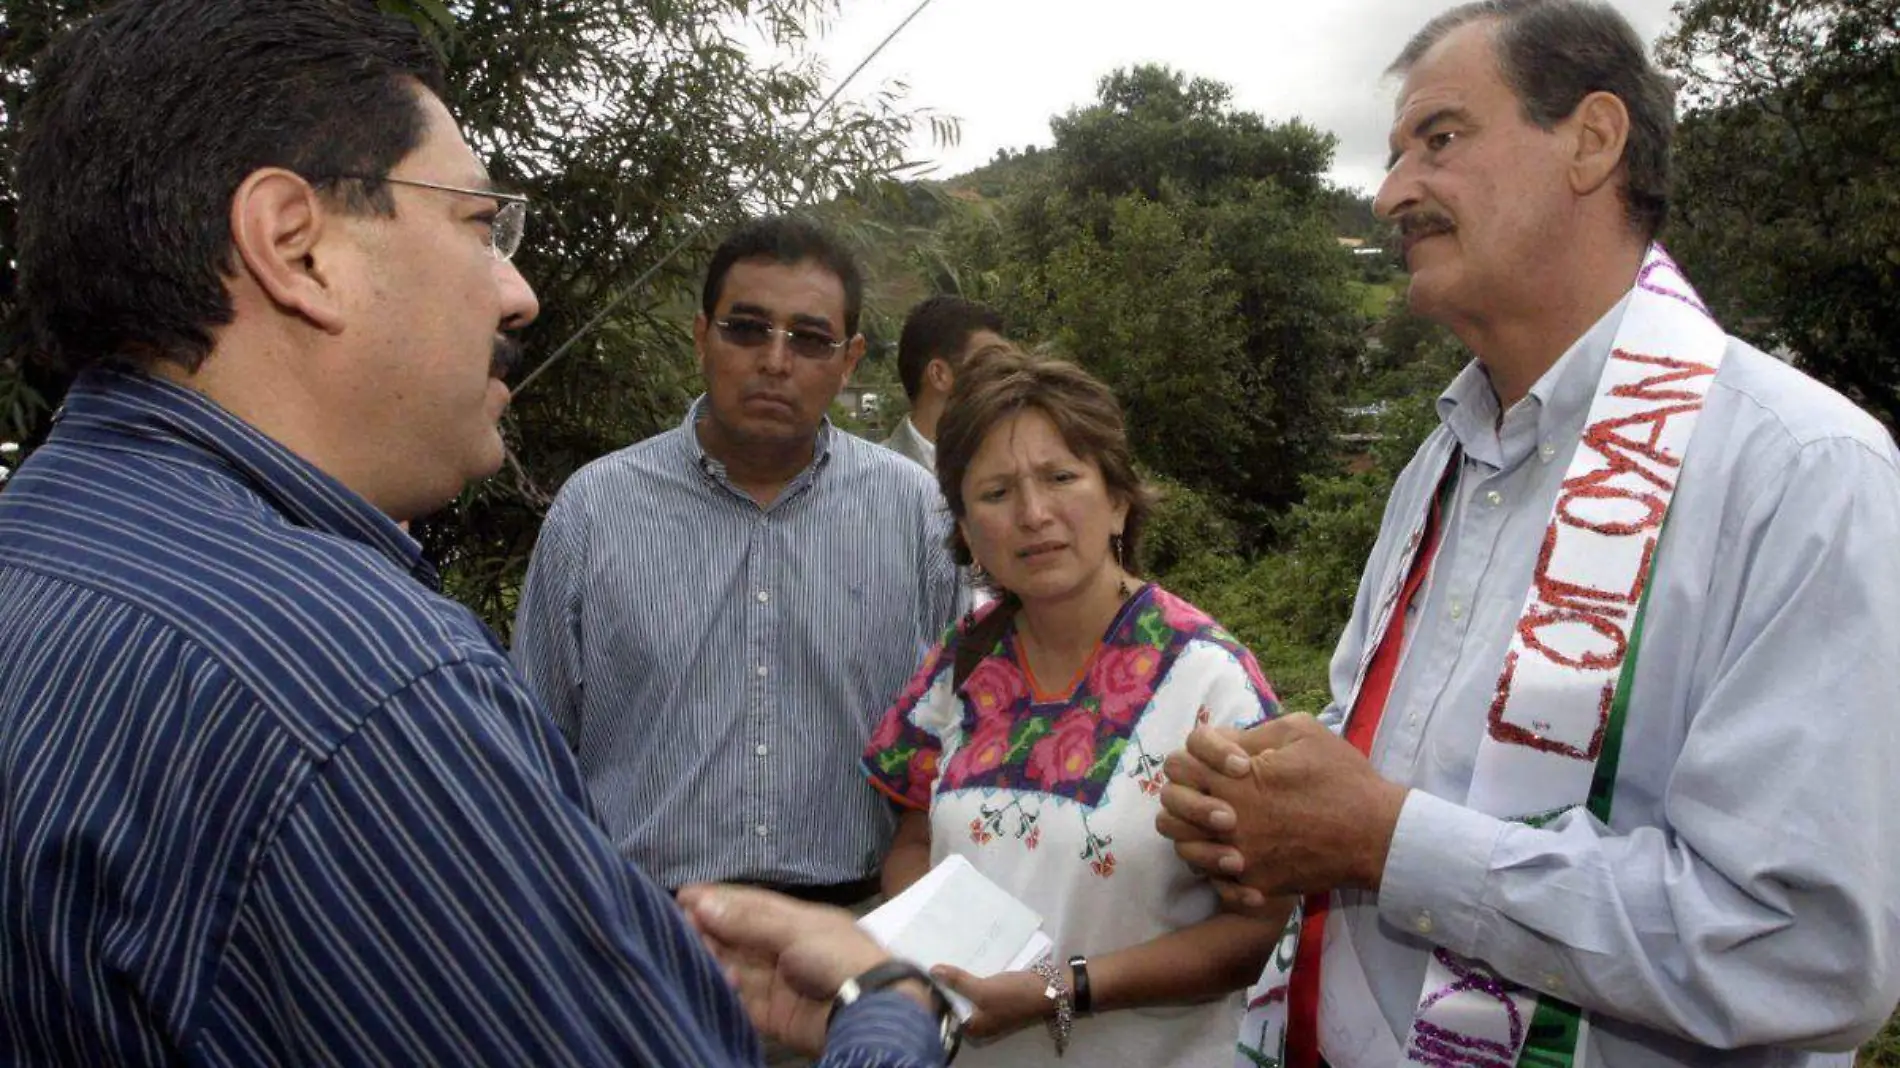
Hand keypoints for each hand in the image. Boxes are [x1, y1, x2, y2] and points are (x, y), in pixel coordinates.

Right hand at [680, 883, 913, 1053]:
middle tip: (676, 926)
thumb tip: (701, 903)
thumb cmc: (839, 956)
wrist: (871, 1010)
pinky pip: (740, 1001)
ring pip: (734, 967)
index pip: (748, 905)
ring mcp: (777, 982)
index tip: (681, 895)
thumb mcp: (796, 929)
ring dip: (712, 960)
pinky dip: (725, 991)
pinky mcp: (772, 1015)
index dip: (717, 899)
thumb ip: (748, 920)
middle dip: (708, 930)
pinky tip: (715, 980)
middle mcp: (782, 948)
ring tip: (689, 952)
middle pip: (736, 937)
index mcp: (795, 920)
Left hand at [929, 965, 1051, 1042]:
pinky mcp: (995, 996)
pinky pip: (976, 986)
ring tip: (941, 958)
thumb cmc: (1014, 996)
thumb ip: (957, 982)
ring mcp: (986, 1009)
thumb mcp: (983, 990)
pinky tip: (961, 961)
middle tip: (929, 962)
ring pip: (964, 992)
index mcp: (972, 1028)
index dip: (934, 995)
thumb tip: (932, 971)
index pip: (945, 1013)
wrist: (1048, 989)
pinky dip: (969, 976)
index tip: (921, 976)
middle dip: (945, 985)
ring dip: (956, 978)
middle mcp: (977, 1022)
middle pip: (954, 1002)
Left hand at [1155, 715, 1409, 898]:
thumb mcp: (1300, 732)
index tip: (1234, 762)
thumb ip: (1254, 732)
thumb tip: (1225, 743)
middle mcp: (1228, 817)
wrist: (1375, 834)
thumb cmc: (1341, 777)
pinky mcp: (1253, 882)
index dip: (1198, 754)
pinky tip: (1236, 851)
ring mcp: (1238, 853)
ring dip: (1193, 829)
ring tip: (1220, 823)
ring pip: (1181, 845)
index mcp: (1235, 778)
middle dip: (1185, 792)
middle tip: (1213, 791)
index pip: (1179, 761)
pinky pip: (1210, 877)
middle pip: (1169, 805)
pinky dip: (1215, 865)